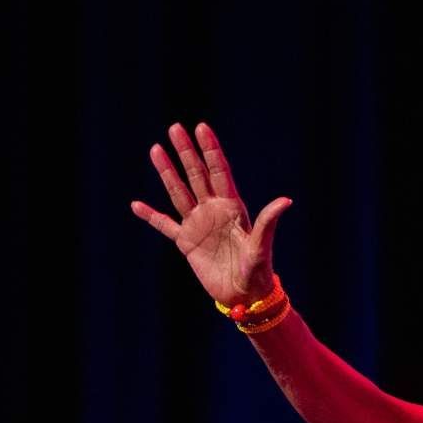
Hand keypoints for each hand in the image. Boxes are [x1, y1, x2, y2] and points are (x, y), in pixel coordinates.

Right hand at [130, 122, 291, 305]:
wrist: (244, 295)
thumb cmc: (257, 271)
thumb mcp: (261, 246)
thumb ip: (269, 222)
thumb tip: (286, 200)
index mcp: (232, 207)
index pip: (219, 171)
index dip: (210, 150)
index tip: (201, 127)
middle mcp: (213, 210)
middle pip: (197, 175)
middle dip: (186, 152)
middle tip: (175, 128)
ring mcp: (198, 224)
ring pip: (179, 192)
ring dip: (167, 172)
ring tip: (156, 149)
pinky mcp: (186, 243)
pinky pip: (165, 225)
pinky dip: (150, 215)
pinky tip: (136, 205)